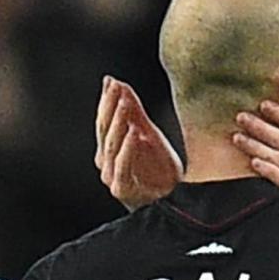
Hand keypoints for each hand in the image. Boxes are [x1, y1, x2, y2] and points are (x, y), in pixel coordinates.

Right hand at [95, 76, 182, 210]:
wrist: (175, 198)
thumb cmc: (158, 168)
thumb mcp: (147, 133)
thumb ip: (132, 110)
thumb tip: (112, 81)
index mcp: (108, 148)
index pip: (103, 120)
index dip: (107, 101)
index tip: (112, 82)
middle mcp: (105, 162)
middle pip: (104, 131)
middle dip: (111, 108)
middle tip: (118, 88)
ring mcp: (112, 176)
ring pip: (111, 146)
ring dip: (119, 124)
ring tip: (127, 105)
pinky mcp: (123, 189)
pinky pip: (123, 166)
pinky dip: (128, 149)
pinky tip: (135, 133)